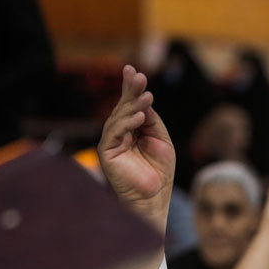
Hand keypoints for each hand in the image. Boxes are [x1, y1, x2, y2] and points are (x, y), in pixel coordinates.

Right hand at [98, 65, 174, 230]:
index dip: (131, 88)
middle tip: (137, 75)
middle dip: (131, 90)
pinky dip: (128, 123)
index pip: (131, 105)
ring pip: (120, 117)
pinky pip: (116, 133)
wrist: (154, 197)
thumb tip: (145, 101)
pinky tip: (140, 116)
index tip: (134, 70)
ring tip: (146, 95)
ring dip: (133, 105)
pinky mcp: (107, 152)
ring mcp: (112, 142)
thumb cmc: (159, 172)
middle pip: (123, 107)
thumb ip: (153, 121)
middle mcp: (119, 133)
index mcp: (132, 129)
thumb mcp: (161, 141)